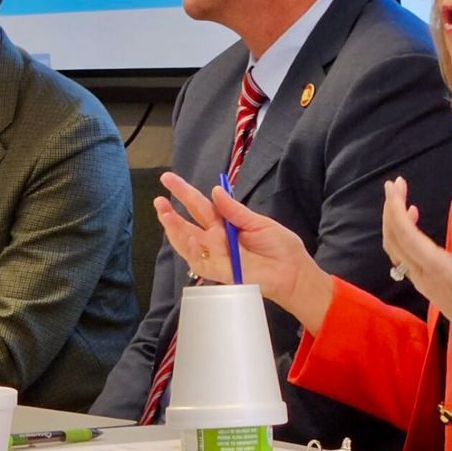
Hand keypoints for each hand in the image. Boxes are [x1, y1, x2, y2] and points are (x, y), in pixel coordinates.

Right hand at [154, 171, 333, 333]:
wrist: (293, 272)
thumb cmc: (280, 247)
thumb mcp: (258, 222)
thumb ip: (234, 210)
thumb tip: (215, 191)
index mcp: (224, 223)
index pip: (199, 205)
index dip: (183, 192)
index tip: (167, 178)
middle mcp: (215, 239)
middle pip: (187, 224)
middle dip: (170, 213)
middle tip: (158, 200)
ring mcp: (216, 256)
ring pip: (188, 243)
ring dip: (175, 230)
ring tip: (164, 215)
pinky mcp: (221, 272)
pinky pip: (201, 263)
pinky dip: (192, 250)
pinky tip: (188, 238)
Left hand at [382, 176, 451, 358]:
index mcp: (437, 269)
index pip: (406, 235)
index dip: (396, 209)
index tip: (396, 186)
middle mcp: (422, 274)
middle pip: (394, 238)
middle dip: (390, 208)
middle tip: (394, 183)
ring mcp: (419, 279)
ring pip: (394, 247)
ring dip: (393, 220)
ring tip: (399, 196)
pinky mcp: (422, 281)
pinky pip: (402, 254)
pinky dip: (401, 233)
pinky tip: (412, 217)